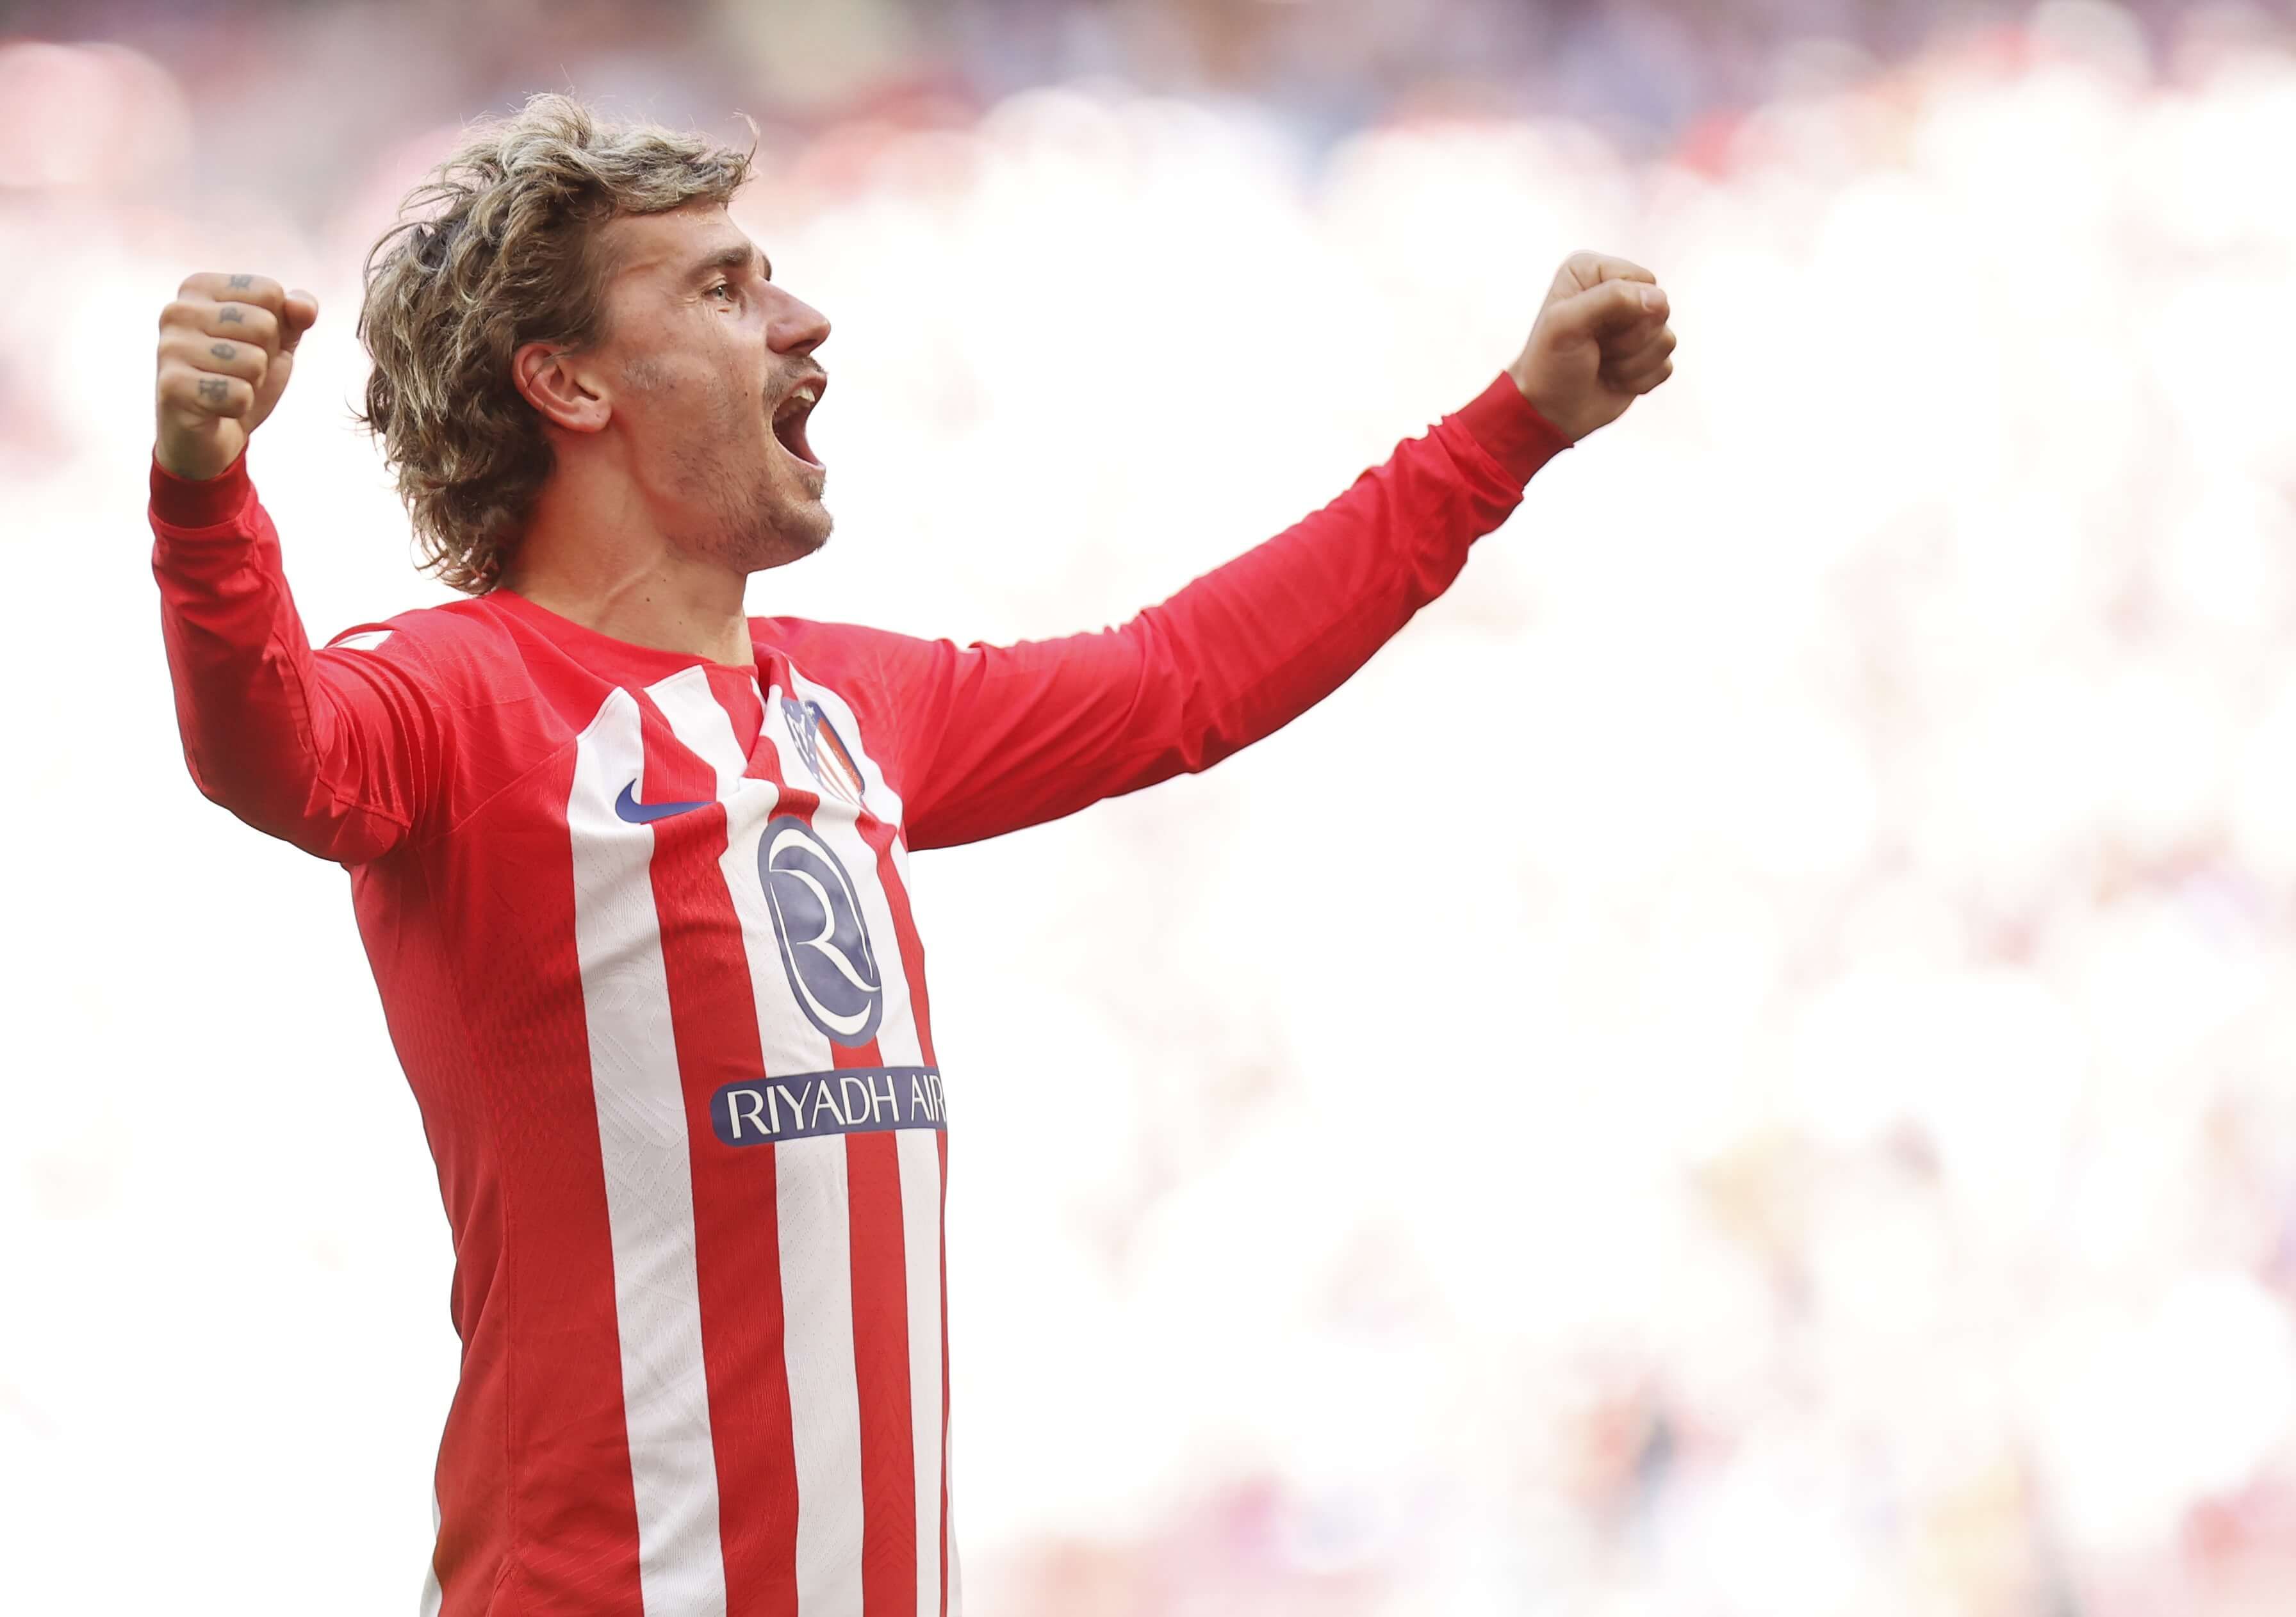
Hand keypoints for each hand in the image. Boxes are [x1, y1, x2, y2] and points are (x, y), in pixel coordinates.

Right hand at [154, 273, 319, 480]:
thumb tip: (304, 306)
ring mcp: (170, 348)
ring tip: (227, 386)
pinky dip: (240, 407)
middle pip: (264, 324)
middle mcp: (177, 311)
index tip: (249, 344)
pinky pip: (240, 394)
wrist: (210, 434)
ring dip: (252, 383)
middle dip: (265, 357)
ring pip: (254, 361)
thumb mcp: (277, 341)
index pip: (269, 292)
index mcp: (199, 288)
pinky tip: (217, 408)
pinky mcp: (172, 386)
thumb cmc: (241, 377)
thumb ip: (295, 316)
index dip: (276, 327)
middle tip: (239, 371)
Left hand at [1506, 252, 1675, 443]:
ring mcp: (1635, 325)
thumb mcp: (1566, 324)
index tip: (1590, 329)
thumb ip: (1611, 299)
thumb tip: (1659, 299)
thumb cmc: (1550, 365)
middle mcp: (1618, 292)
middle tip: (1596, 349)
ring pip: (1666, 339)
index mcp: (1594, 272)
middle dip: (1628, 339)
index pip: (1643, 281)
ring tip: (1601, 364)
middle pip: (1660, 308)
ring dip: (1631, 363)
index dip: (1625, 310)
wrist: (1549, 412)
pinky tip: (1613, 380)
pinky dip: (1638, 380)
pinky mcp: (1647, 355)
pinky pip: (1666, 365)